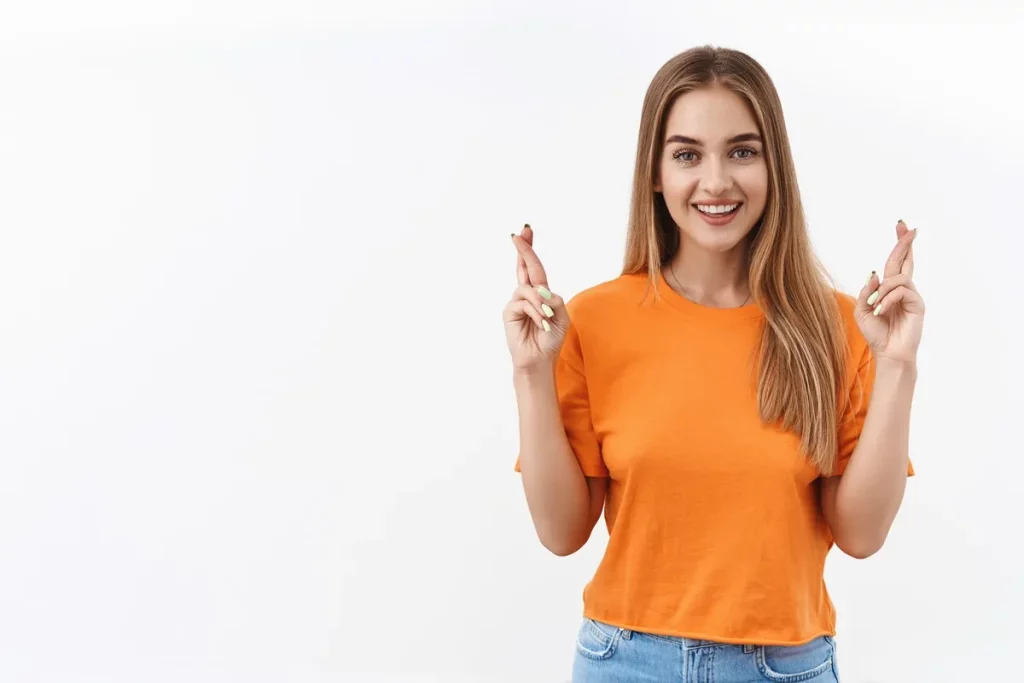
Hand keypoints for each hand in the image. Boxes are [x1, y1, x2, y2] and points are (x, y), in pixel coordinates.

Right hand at [503, 224, 569, 372]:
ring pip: (530, 288)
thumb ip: (555, 300)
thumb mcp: (562, 317)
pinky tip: (540, 323)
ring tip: (546, 319)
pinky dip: (536, 311)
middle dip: (524, 249)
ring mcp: (517, 302)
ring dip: (541, 302)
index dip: (530, 250)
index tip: (526, 231)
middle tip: (520, 232)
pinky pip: (524, 302)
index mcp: (541, 294)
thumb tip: (541, 289)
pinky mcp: (510, 312)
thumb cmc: (550, 339)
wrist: (539, 359)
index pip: (534, 268)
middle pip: (525, 266)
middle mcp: (527, 295)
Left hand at [855, 220, 924, 363]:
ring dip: (882, 291)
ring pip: (897, 278)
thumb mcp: (862, 311)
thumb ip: (866, 292)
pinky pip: (902, 290)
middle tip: (905, 226)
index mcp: (890, 289)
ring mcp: (912, 296)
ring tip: (875, 307)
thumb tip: (874, 274)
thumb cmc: (876, 334)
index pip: (896, 262)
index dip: (899, 245)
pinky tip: (880, 311)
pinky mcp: (918, 304)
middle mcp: (903, 289)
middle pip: (904, 260)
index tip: (901, 226)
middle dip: (904, 243)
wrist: (888, 353)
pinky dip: (887, 299)